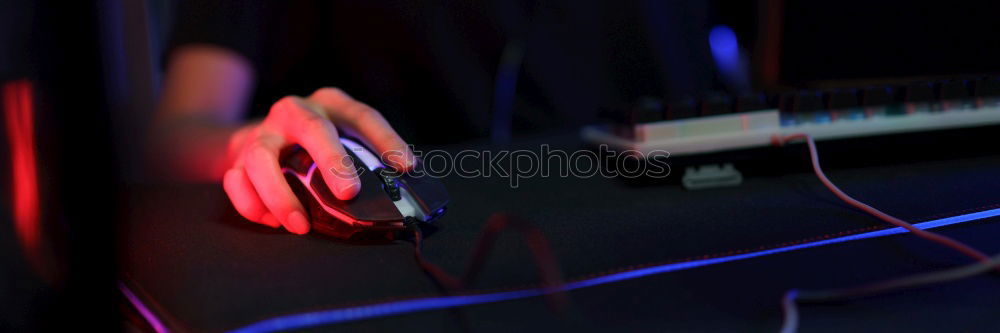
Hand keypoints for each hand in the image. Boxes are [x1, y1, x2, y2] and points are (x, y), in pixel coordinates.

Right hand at [222, 87, 413, 233]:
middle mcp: (295, 112)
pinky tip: (272, 221)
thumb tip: (402, 184)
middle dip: (333, 162)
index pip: (364, 117)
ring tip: (300, 225)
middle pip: (313, 129)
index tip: (406, 167)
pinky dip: (252, 205)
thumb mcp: (340, 134)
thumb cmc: (310, 142)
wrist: (252, 135)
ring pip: (262, 158)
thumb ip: (365, 155)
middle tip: (349, 194)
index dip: (387, 141)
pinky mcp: (237, 157)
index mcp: (330, 105)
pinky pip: (236, 181)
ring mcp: (263, 133)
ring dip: (281, 195)